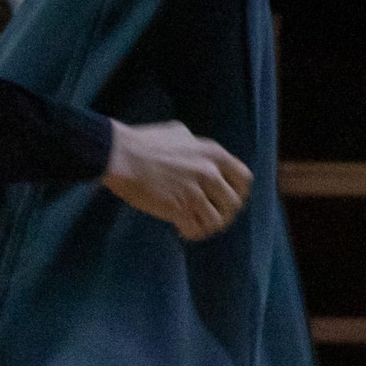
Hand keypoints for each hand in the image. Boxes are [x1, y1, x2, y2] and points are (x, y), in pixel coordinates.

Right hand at [103, 120, 255, 241]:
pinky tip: (183, 230)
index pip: (244, 179)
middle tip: (213, 216)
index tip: (229, 199)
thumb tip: (195, 147)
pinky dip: (192, 232)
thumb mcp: (179, 132)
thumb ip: (194, 143)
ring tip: (197, 225)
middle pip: (233, 203)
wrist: (121, 156)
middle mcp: (209, 173)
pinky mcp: (178, 209)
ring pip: (217, 220)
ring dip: (208, 226)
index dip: (238, 192)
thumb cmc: (144, 142)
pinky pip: (196, 229)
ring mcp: (194, 192)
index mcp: (213, 154)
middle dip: (225, 213)